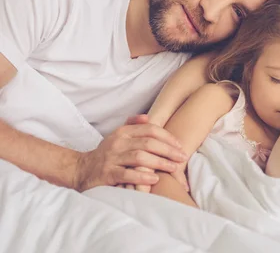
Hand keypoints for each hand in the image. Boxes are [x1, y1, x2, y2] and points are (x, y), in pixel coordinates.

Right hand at [73, 115, 187, 191]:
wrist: (80, 170)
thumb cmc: (106, 153)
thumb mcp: (117, 136)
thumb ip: (132, 125)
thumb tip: (148, 117)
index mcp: (123, 132)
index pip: (150, 129)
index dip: (167, 136)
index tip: (180, 145)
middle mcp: (117, 143)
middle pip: (148, 143)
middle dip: (168, 150)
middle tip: (182, 158)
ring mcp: (112, 159)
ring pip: (140, 158)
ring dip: (160, 163)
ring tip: (173, 168)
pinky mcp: (107, 175)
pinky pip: (127, 175)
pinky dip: (142, 177)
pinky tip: (154, 179)